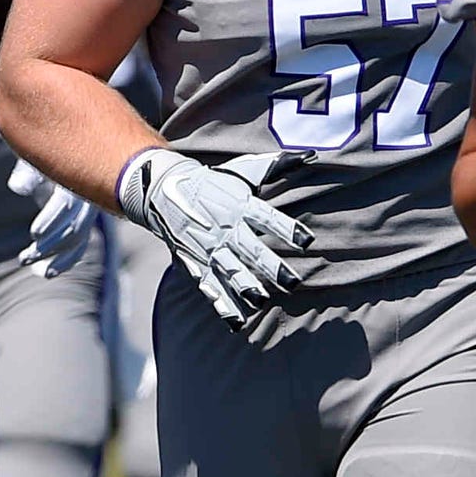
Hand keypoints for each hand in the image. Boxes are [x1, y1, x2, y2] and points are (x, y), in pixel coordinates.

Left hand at [17, 159, 96, 278]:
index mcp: (77, 178)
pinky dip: (66, 261)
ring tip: (28, 264)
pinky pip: (80, 245)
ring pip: (78, 240)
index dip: (52, 220)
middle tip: (24, 258)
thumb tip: (18, 188)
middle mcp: (88, 197)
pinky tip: (48, 272)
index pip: (68, 204)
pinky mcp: (83, 222)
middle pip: (74, 228)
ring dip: (55, 258)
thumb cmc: (45, 155)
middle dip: (50, 246)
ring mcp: (88, 211)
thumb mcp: (35, 158)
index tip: (33, 233)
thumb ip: (26, 173)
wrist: (65, 154)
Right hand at [117, 149, 313, 326]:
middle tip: (292, 282)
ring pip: (230, 270)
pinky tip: (236, 322)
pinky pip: (210, 286)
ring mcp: (210, 248)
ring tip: (260, 300)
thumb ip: (277, 166)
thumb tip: (311, 155)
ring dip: (245, 286)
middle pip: (252, 249)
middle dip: (271, 266)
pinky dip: (222, 305)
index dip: (287, 229)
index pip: (268, 218)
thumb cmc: (214, 180)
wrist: (164, 189)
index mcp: (241, 204)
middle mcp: (226, 228)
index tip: (307, 241)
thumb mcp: (245, 170)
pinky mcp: (196, 263)